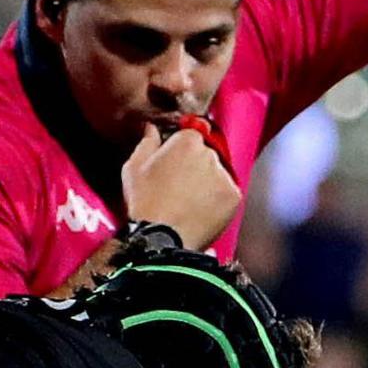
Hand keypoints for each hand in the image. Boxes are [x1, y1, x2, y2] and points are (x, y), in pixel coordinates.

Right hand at [120, 121, 242, 247]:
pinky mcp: (234, 196)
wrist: (162, 238)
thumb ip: (146, 143)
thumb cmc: (145, 203)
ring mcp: (224, 175)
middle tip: (178, 186)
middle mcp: (210, 154)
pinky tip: (200, 209)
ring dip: (207, 182)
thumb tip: (151, 129)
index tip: (173, 163)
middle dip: (195, 165)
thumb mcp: (134, 168)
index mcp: (187, 141)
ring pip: (218, 173)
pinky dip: (217, 200)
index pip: (191, 134)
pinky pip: (227, 192)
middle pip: (206, 153)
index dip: (180, 149)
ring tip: (188, 201)